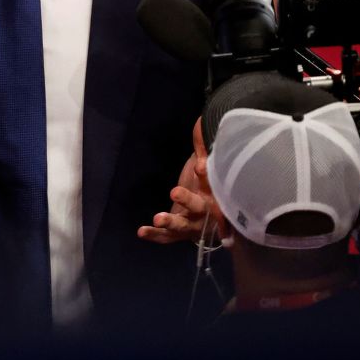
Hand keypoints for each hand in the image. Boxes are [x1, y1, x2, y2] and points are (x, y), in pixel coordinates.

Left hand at [138, 121, 214, 244]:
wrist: (212, 218)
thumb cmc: (209, 185)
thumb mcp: (206, 164)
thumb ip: (203, 147)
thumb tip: (200, 121)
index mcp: (219, 193)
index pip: (216, 185)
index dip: (208, 176)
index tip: (199, 165)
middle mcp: (209, 212)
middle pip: (200, 207)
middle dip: (188, 200)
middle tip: (175, 191)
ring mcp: (194, 226)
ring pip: (183, 226)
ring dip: (170, 222)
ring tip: (158, 217)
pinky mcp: (180, 234)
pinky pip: (168, 237)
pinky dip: (155, 235)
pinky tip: (141, 231)